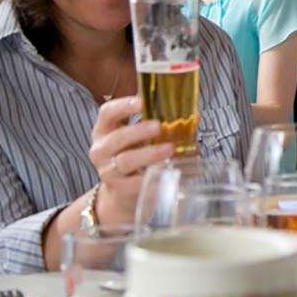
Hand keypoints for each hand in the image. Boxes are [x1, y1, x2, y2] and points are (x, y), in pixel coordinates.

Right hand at [88, 96, 174, 226]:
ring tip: (169, 149)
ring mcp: (108, 171)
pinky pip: (136, 183)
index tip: (142, 102)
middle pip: (117, 137)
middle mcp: (101, 149)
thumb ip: (160, 125)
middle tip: (159, 126)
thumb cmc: (134, 156)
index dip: (123, 106)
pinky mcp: (119, 189)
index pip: (107, 113)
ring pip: (126, 160)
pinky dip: (154, 177)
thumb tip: (195, 117)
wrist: (123, 194)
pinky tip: (169, 172)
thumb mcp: (140, 138)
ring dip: (148, 154)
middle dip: (139, 131)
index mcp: (105, 130)